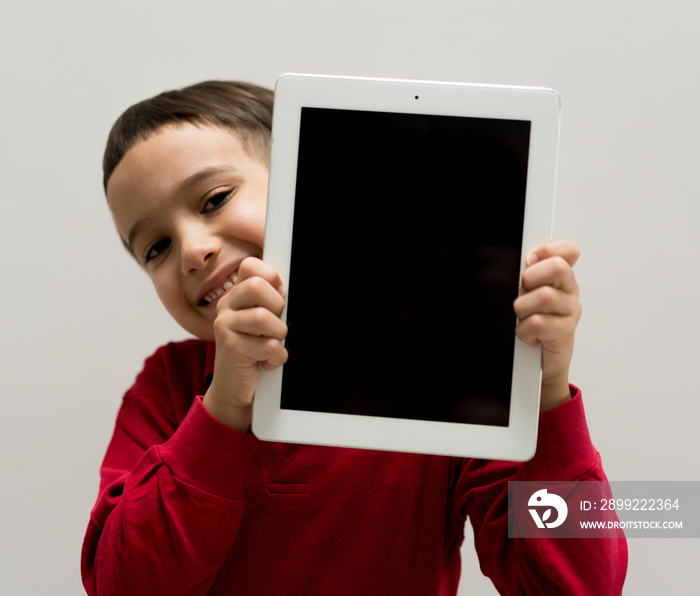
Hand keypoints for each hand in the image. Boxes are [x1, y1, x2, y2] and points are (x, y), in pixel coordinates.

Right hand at [203, 257, 287, 430]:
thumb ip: (270, 302)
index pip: (251, 266)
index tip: (277, 300)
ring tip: (271, 346)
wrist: (235, 389)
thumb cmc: (254, 353)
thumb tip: (285, 288)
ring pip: (264, 318)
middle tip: (275, 325)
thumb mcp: (262, 324)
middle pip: (257, 286)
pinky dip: (276, 358)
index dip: (272, 279)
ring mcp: (225, 326)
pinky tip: (266, 362)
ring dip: (279, 336)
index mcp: (235, 296)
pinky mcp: (231, 347)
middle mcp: (226, 307)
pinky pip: (269, 346)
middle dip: (277, 307)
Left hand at [513, 240, 581, 410]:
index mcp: (561, 276)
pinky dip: (524, 330)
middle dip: (531, 277)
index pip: (569, 250)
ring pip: (545, 296)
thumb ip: (522, 274)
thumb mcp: (523, 293)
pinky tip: (527, 334)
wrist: (537, 361)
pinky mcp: (565, 333)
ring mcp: (570, 311)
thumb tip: (503, 257)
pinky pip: (539, 323)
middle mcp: (569, 291)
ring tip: (522, 316)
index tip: (529, 260)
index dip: (548, 250)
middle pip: (558, 267)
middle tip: (522, 290)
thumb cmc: (529, 323)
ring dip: (523, 307)